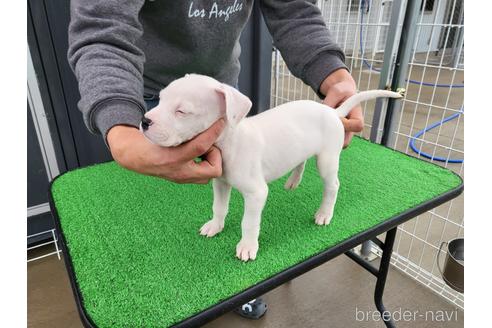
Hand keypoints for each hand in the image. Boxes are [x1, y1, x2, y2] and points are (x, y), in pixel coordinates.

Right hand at [107, 119, 224, 183]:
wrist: (133, 156)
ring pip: (208, 174)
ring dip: (210, 160)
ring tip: (202, 148)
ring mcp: (182, 178)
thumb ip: (181, 126)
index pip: (201, 146)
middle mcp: (180, 172)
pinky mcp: (183, 179)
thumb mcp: (162, 130)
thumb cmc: (147, 140)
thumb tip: (201, 114)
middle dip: (215, 155)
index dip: (213, 132)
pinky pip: (201, 175)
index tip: (221, 122)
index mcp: (173, 158)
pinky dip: (204, 164)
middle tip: (208, 143)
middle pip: (213, 170)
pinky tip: (197, 153)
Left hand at [320, 68, 363, 147]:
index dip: (347, 124)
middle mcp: (351, 127)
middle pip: (346, 141)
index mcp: (357, 115)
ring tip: (321, 125)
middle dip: (334, 136)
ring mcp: (344, 132)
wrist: (339, 94)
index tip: (338, 117)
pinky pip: (329, 142)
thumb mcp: (335, 91)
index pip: (358, 126)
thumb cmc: (340, 91)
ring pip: (337, 144)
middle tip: (325, 126)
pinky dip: (323, 137)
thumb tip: (322, 114)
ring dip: (327, 138)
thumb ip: (329, 102)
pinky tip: (318, 128)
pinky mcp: (336, 134)